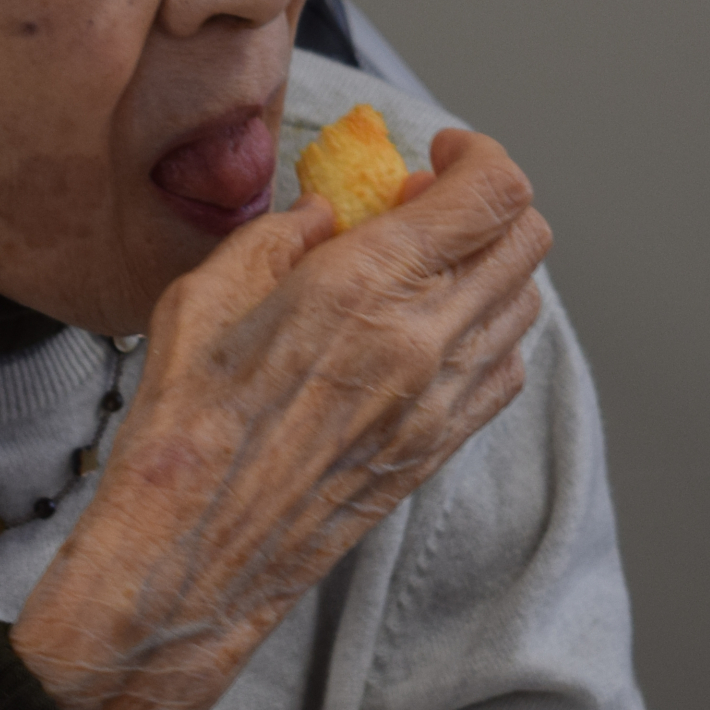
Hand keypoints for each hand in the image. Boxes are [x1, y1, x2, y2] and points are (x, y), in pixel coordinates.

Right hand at [12, 127, 550, 709]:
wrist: (191, 555)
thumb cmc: (182, 428)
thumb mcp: (206, 296)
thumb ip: (279, 235)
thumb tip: (327, 209)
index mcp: (366, 287)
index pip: (493, 192)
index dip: (478, 154)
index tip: (437, 154)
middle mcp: (423, 341)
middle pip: (527, 240)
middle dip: (490, 202)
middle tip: (428, 204)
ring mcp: (440, 402)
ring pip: (525, 304)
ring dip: (491, 266)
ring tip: (427, 266)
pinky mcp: (437, 450)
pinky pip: (505, 371)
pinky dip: (487, 333)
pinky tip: (431, 330)